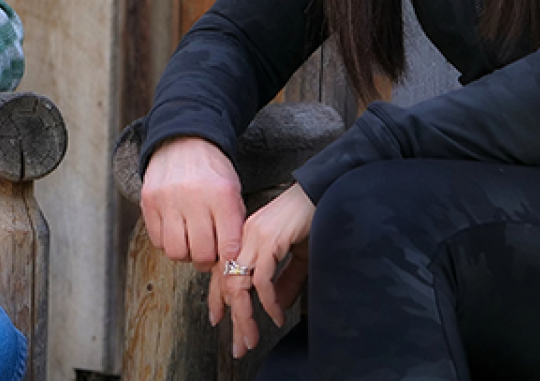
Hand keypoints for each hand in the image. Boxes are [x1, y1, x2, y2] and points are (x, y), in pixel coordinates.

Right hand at [140, 136, 244, 271]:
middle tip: (208, 253)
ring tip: (189, 242)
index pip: (228, 247)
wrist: (184, 141)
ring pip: (176, 252)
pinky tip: (175, 230)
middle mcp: (193, 198)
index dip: (230, 261)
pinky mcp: (148, 201)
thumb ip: (233, 225)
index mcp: (222, 196)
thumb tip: (231, 262)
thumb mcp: (233, 192)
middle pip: (200, 254)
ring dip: (185, 253)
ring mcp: (167, 200)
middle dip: (206, 260)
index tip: (228, 259)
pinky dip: (167, 242)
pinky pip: (157, 240)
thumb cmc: (212, 172)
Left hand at [210, 182, 313, 357]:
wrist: (322, 193)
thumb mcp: (296, 256)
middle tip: (238, 345)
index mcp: (244, 239)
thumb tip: (278, 305)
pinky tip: (276, 316)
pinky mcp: (268, 240)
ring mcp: (253, 239)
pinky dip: (268, 302)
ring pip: (238, 285)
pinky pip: (262, 279)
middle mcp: (243, 238)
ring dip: (245, 316)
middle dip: (232, 318)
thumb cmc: (310, 220)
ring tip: (252, 337)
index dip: (217, 299)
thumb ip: (285, 279)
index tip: (218, 321)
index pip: (222, 273)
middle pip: (227, 284)